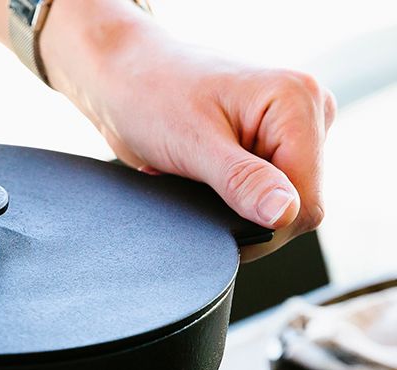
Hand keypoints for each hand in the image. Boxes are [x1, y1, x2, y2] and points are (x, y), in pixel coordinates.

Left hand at [43, 2, 335, 259]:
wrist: (122, 81)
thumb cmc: (152, 95)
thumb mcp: (194, 145)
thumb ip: (243, 181)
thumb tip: (285, 214)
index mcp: (297, 102)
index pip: (306, 200)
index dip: (268, 228)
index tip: (223, 229)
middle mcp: (302, 114)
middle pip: (297, 205)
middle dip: (250, 217)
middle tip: (201, 197)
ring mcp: (285, 133)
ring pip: (279, 204)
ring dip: (238, 209)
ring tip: (198, 184)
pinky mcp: (266, 148)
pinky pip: (262, 195)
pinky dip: (231, 202)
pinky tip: (203, 185)